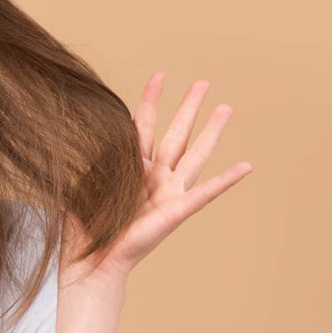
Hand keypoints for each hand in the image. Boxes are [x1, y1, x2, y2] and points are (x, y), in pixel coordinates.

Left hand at [60, 73, 253, 283]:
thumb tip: (89, 124)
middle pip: (177, 132)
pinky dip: (226, 179)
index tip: (160, 75)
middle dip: (190, 106)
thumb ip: (95, 154)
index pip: (144, 123)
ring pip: (195, 153)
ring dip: (211, 130)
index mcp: (131, 165)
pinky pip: (206, 192)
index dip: (152, 99)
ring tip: (226, 107)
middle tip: (203, 82)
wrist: (92, 256)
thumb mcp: (87, 180)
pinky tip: (246, 165)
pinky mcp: (177, 210)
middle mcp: (154, 174)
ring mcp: (169, 191)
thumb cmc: (86, 224)